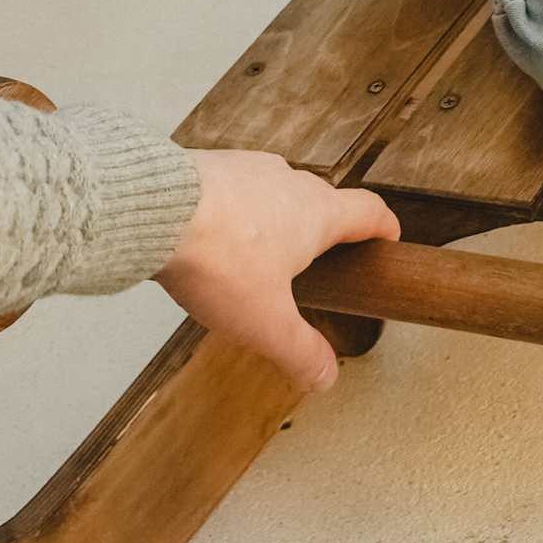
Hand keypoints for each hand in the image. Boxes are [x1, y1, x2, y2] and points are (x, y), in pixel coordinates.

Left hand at [157, 151, 400, 398]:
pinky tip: (215, 238)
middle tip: (315, 264)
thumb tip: (325, 377)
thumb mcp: (265, 323)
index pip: (370, 212)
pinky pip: (238, 188)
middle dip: (324, 232)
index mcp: (318, 214)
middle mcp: (291, 183)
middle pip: (324, 202)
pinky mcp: (215, 165)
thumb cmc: (217, 257)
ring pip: (279, 192)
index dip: (383, 227)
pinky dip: (237, 211)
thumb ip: (300, 352)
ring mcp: (252, 169)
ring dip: (277, 220)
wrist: (154, 210)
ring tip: (257, 257)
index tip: (387, 238)